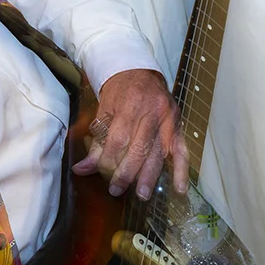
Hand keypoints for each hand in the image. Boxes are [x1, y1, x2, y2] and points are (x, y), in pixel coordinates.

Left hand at [75, 67, 185, 197]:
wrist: (139, 70)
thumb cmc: (119, 91)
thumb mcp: (104, 110)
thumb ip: (96, 141)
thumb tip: (82, 169)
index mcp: (131, 104)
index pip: (119, 139)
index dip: (109, 159)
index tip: (101, 173)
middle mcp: (153, 112)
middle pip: (140, 148)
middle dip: (127, 172)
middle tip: (117, 190)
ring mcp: (169, 119)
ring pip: (160, 152)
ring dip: (150, 176)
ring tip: (142, 194)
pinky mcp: (178, 125)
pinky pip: (182, 150)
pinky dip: (181, 170)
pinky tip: (179, 188)